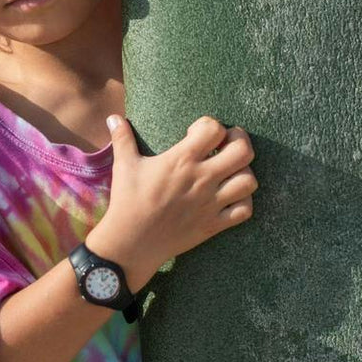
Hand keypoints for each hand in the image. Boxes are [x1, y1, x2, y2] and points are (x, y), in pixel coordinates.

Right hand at [87, 114, 257, 290]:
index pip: (214, 129)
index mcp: (182, 161)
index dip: (210, 125)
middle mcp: (202, 179)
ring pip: (249, 181)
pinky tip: (231, 197)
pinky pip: (245, 210)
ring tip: (230, 171)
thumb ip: (123, 139)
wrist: (130, 243)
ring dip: (244, 172)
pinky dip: (244, 201)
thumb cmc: (127, 202)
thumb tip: (113, 117)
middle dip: (239, 141)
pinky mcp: (213, 225)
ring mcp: (210, 203)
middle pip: (243, 151)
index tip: (196, 133)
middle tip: (228, 144)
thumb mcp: (124, 166)